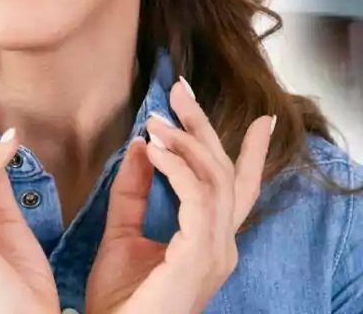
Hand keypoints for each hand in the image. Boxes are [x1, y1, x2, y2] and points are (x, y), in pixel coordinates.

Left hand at [86, 77, 274, 313]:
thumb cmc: (119, 299)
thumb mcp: (122, 234)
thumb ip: (134, 193)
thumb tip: (140, 147)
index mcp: (209, 242)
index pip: (237, 191)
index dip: (251, 154)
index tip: (263, 121)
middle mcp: (220, 247)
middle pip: (226, 175)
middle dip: (205, 128)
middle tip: (180, 91)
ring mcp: (215, 253)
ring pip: (216, 181)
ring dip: (185, 143)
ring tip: (154, 121)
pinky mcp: (199, 257)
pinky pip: (199, 200)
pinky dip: (178, 168)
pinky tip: (153, 149)